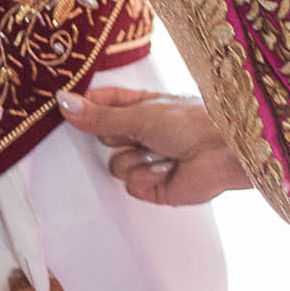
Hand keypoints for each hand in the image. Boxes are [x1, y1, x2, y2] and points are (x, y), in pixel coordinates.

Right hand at [61, 86, 248, 206]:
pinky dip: (148, 178)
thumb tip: (64, 103)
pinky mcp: (155, 188)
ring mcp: (148, 161)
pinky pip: (131, 186)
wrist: (225, 151)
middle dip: (115, 136)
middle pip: (104, 137)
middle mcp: (144, 134)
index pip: (103, 104)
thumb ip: (100, 115)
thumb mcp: (140, 113)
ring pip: (116, 165)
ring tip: (165, 152)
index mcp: (142, 107)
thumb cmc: (194, 121)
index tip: (67, 105)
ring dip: (137, 159)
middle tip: (136, 131)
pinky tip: (169, 170)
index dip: (86, 106)